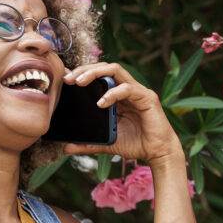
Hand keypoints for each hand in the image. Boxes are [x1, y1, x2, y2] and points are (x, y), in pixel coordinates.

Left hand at [61, 61, 182, 161]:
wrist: (158, 154)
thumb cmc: (135, 144)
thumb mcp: (106, 143)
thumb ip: (87, 143)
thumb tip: (66, 148)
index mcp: (117, 95)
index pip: (98, 75)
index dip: (81, 73)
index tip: (64, 80)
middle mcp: (127, 88)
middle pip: (104, 67)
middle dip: (85, 69)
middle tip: (68, 79)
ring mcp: (137, 91)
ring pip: (115, 70)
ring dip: (95, 73)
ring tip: (79, 82)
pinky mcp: (147, 98)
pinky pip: (128, 88)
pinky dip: (113, 93)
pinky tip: (101, 103)